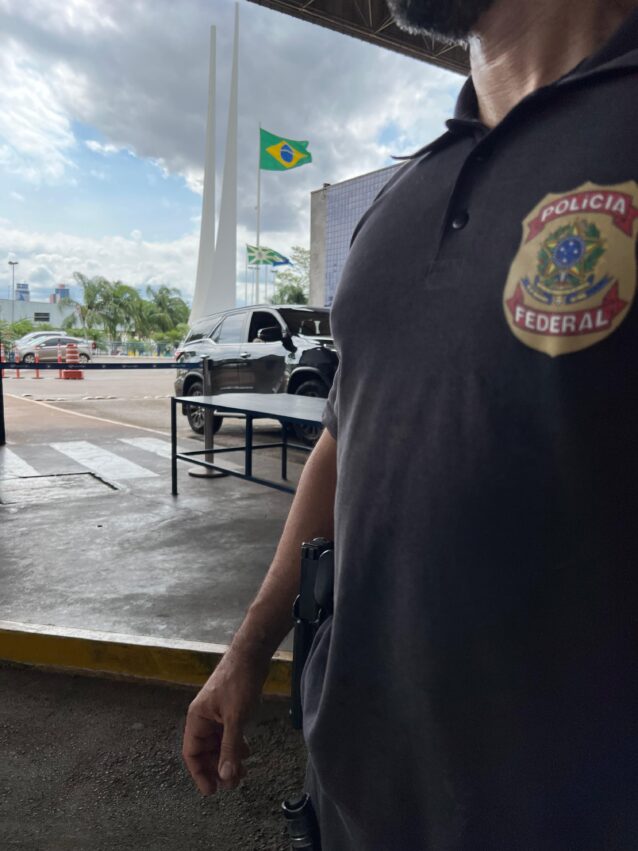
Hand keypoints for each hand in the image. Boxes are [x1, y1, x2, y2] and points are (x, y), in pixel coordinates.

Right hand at [182, 646, 267, 794]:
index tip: (212, 791)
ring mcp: (216, 714)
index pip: (192, 754)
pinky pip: (228, 734)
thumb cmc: (238, 682)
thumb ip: (230, 747)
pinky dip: (235, 745)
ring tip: (243, 773)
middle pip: (206, 751)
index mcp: (197, 719)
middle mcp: (203, 718)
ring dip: (228, 758)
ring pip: (218, 744)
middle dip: (218, 768)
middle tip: (233, 784)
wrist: (251, 654)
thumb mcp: (236, 718)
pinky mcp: (229, 709)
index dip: (200, 773)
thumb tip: (226, 776)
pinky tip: (246, 753)